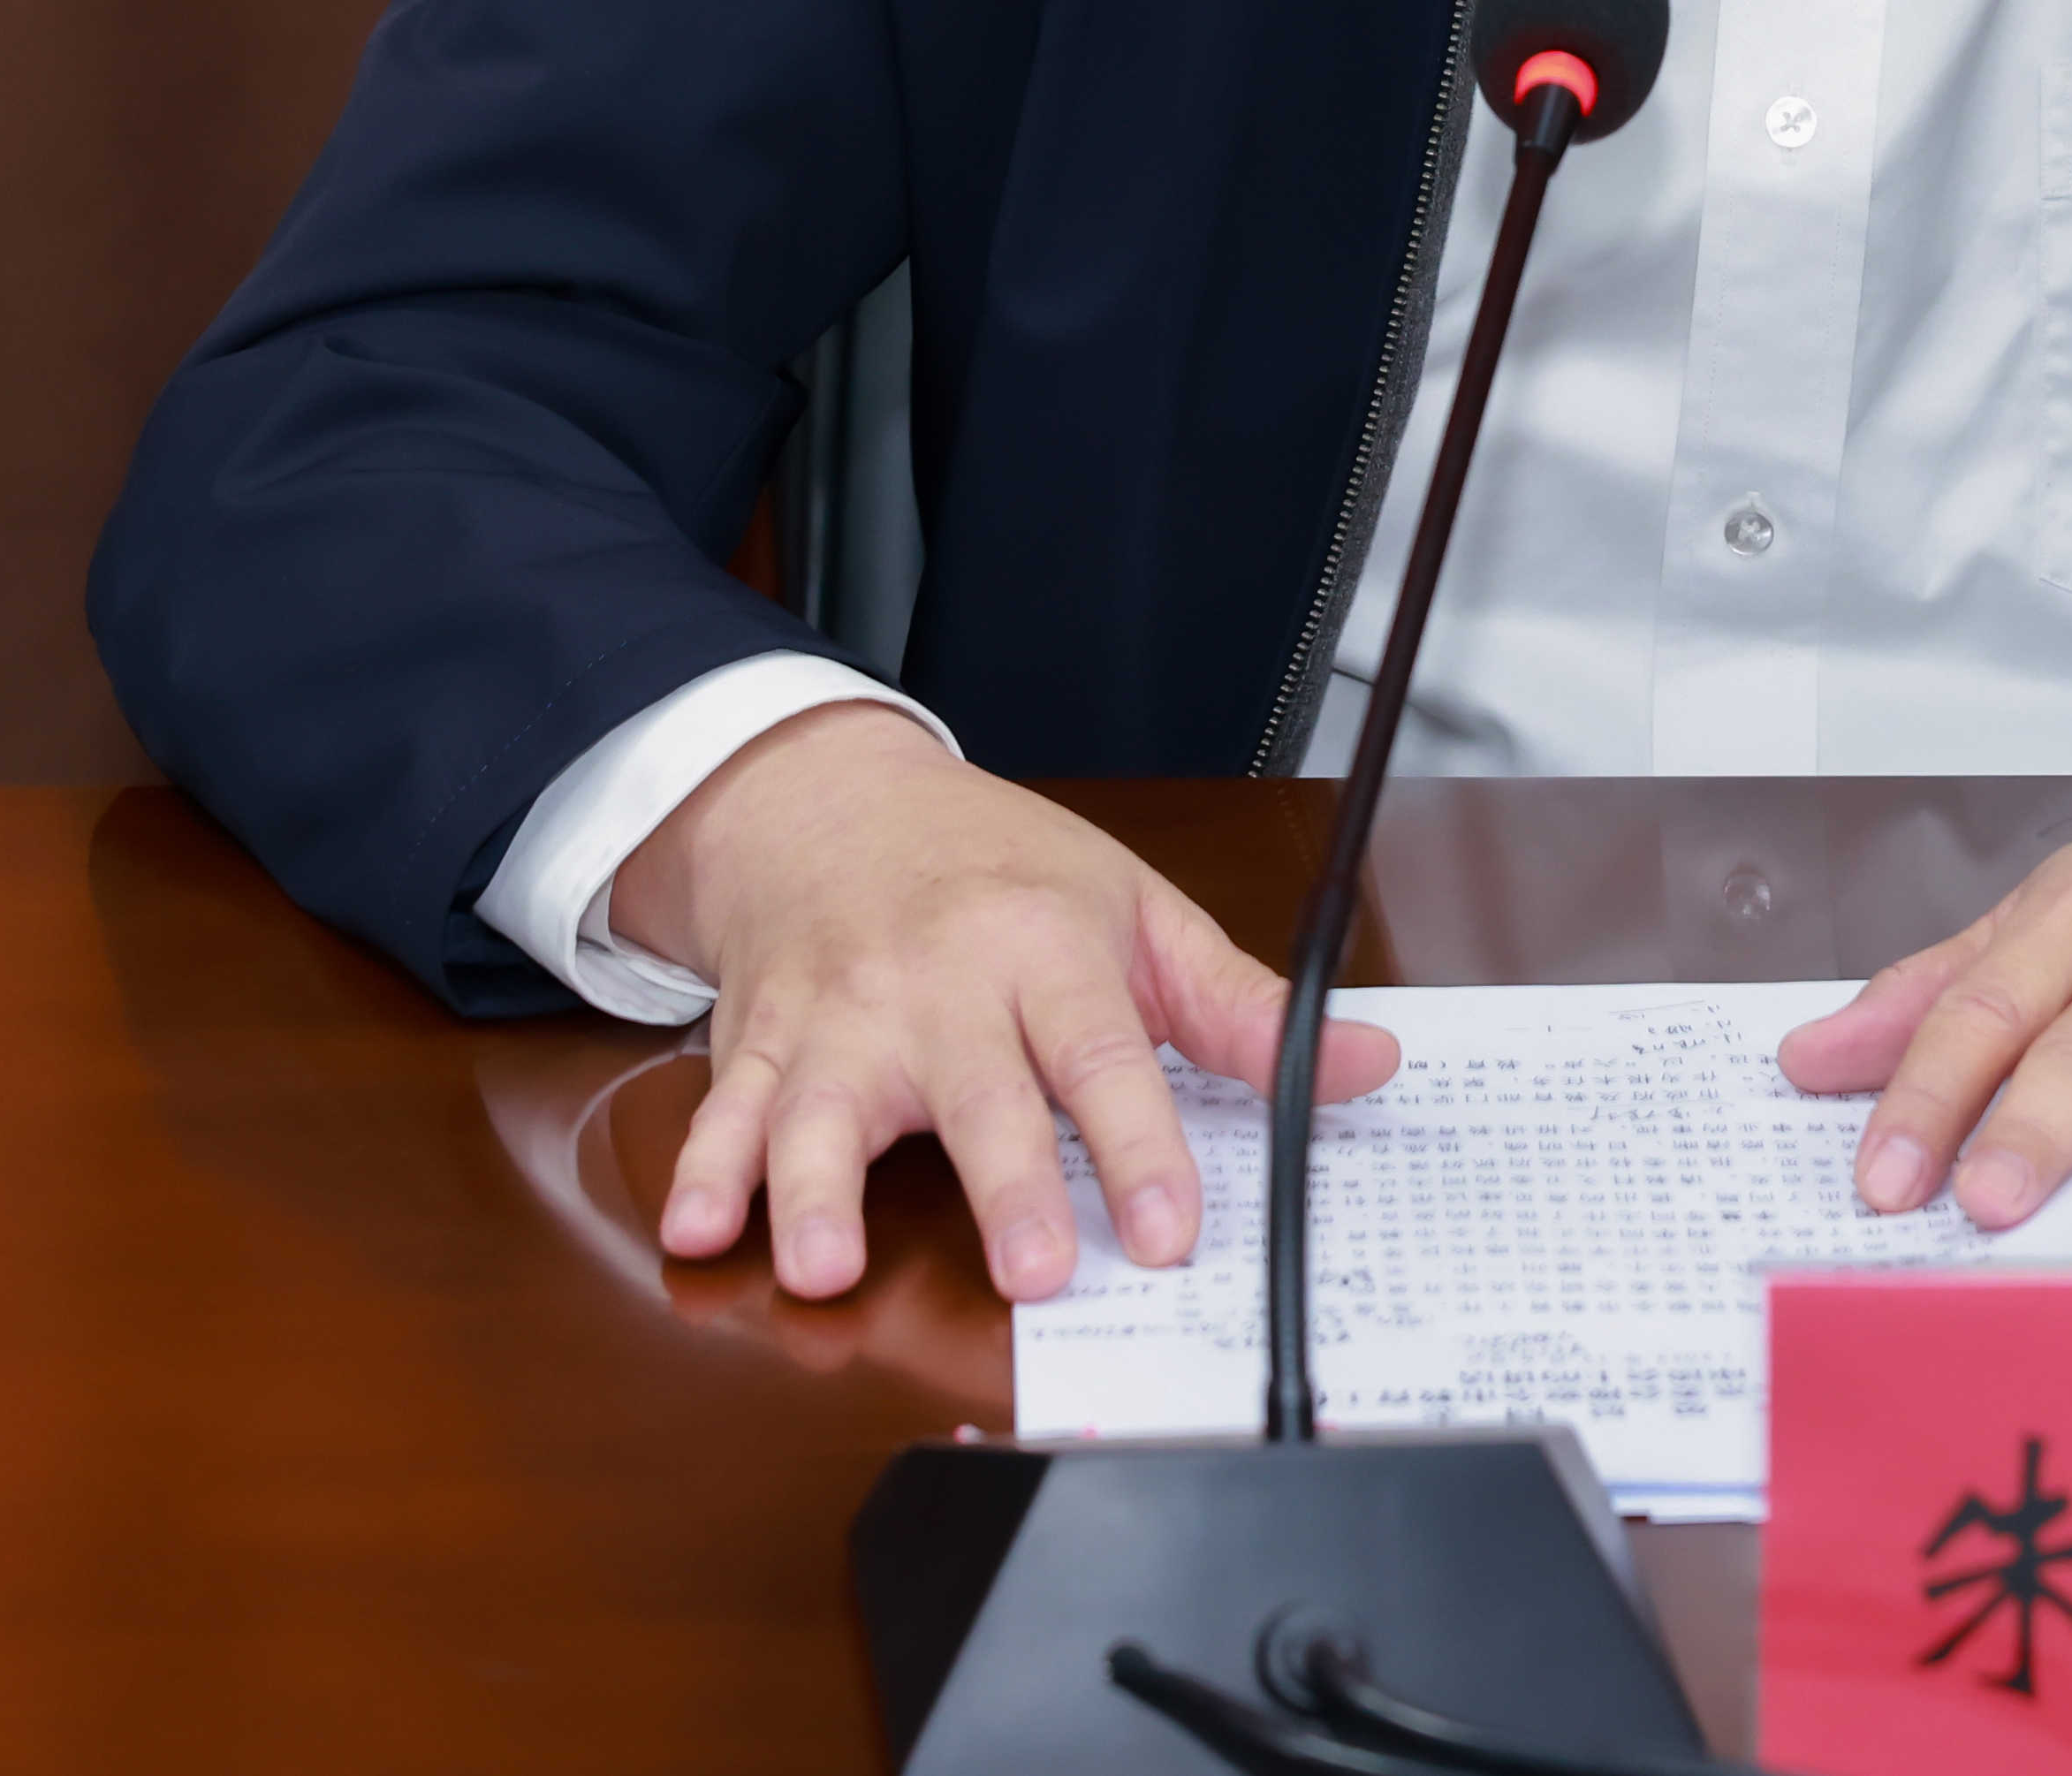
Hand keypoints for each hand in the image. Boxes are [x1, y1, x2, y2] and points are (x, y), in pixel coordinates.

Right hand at [614, 702, 1396, 1303]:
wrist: (834, 800)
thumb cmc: (1000, 869)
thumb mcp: (1136, 915)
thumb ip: (1244, 1010)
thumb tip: (1372, 1060)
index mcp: (1046, 949)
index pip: (1106, 1054)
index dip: (1142, 1147)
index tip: (1168, 1231)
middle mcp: (942, 983)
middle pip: (977, 1092)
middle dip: (1004, 1182)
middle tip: (1033, 1272)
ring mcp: (841, 1014)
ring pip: (824, 1104)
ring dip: (816, 1186)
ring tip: (820, 1262)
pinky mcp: (764, 1039)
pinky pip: (728, 1107)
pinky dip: (707, 1168)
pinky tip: (699, 1226)